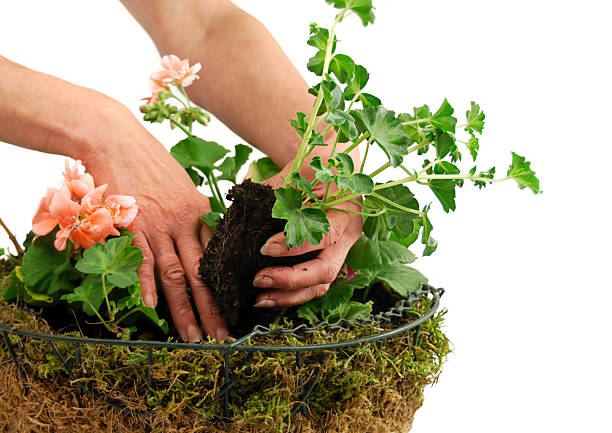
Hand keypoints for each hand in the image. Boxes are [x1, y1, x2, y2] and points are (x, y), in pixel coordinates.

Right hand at [85, 116, 226, 341]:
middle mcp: (184, 223)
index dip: (226, 288)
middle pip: (202, 273)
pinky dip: (147, 284)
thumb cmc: (150, 162)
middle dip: (213, 308)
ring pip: (175, 273)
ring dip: (183, 308)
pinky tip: (153, 308)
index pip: (217, 259)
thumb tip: (201, 236)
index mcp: (200, 214)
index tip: (234, 312)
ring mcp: (159, 224)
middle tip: (222, 338)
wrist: (118, 138)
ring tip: (191, 337)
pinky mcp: (133, 223)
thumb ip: (193, 213)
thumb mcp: (182, 186)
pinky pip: (143, 258)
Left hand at [252, 161, 362, 307]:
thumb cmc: (320, 163)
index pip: (325, 236)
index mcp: (347, 213)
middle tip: (258, 280)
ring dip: (289, 295)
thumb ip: (280, 190)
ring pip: (320, 284)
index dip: (296, 246)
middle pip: (326, 271)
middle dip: (290, 280)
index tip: (266, 247)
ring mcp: (340, 252)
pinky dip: (291, 293)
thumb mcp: (303, 170)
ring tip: (259, 298)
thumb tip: (246, 210)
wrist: (336, 164)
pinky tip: (268, 295)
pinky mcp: (328, 258)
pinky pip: (313, 284)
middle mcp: (348, 237)